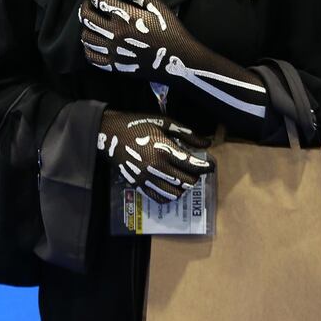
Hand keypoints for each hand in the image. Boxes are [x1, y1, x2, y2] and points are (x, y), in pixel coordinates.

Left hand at [79, 0, 267, 119]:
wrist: (179, 60)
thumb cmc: (170, 30)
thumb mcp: (156, 6)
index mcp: (125, 17)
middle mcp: (115, 34)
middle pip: (86, 16)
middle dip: (85, 4)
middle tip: (91, 1)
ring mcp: (113, 52)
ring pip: (85, 36)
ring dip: (86, 26)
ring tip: (93, 21)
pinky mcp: (115, 67)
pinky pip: (92, 57)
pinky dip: (88, 48)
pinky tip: (95, 42)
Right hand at [97, 111, 213, 205]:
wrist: (110, 134)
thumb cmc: (138, 124)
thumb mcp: (164, 122)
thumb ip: (187, 134)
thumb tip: (207, 143)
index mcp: (164, 149)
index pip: (193, 165)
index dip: (206, 167)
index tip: (211, 166)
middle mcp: (156, 167)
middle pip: (187, 181)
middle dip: (196, 176)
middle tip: (196, 170)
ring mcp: (147, 178)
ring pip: (175, 192)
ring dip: (184, 187)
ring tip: (184, 178)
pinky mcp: (138, 184)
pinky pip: (160, 198)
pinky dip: (170, 195)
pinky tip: (171, 186)